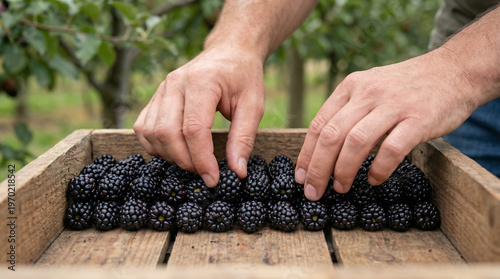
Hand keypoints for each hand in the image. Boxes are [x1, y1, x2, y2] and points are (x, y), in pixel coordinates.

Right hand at [134, 47, 264, 186]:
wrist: (229, 52)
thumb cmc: (243, 77)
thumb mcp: (254, 105)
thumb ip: (244, 138)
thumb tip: (237, 172)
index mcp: (202, 82)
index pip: (193, 129)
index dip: (202, 160)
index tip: (214, 179)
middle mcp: (175, 83)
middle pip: (167, 133)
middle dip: (185, 161)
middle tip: (205, 173)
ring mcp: (161, 88)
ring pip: (151, 133)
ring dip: (169, 156)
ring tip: (193, 162)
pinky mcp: (155, 96)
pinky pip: (143, 128)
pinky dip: (155, 146)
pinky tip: (175, 151)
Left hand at [295, 48, 479, 199]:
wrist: (453, 71)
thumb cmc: (406, 87)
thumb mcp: (370, 88)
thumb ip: (348, 111)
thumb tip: (322, 149)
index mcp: (351, 86)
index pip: (318, 123)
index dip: (306, 154)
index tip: (301, 177)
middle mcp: (368, 93)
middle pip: (331, 135)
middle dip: (318, 169)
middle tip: (314, 192)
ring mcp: (393, 105)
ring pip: (356, 142)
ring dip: (343, 171)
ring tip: (341, 188)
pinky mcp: (418, 119)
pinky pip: (391, 149)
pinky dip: (379, 169)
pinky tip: (374, 180)